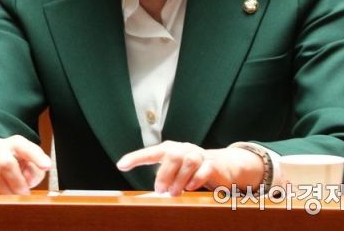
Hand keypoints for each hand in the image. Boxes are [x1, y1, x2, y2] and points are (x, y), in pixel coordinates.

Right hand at [0, 135, 51, 194]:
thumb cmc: (13, 167)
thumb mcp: (28, 167)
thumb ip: (35, 171)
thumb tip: (32, 177)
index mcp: (15, 143)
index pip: (25, 146)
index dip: (36, 156)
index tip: (46, 166)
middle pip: (6, 163)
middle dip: (17, 183)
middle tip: (24, 195)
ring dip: (5, 191)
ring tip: (12, 199)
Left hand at [116, 141, 264, 195]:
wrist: (222, 166)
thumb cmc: (191, 169)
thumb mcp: (176, 170)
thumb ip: (164, 177)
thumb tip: (152, 194)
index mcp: (169, 149)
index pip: (150, 152)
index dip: (135, 158)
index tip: (121, 165)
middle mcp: (183, 149)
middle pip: (171, 156)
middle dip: (164, 174)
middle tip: (160, 190)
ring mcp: (199, 154)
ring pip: (189, 162)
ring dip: (180, 179)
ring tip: (175, 193)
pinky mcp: (212, 164)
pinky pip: (204, 169)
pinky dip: (196, 179)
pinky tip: (190, 188)